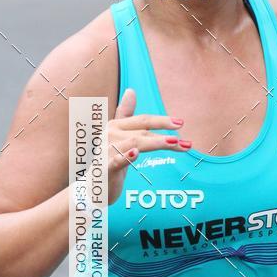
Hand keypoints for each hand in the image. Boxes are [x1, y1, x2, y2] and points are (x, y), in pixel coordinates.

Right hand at [105, 88, 190, 204]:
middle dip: (165, 134)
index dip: (162, 120)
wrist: (92, 186)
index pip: (142, 120)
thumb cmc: (108, 159)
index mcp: (115, 126)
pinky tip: (136, 153)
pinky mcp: (104, 168)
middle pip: (142, 131)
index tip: (181, 123)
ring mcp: (106, 151)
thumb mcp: (118, 135)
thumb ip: (124, 113)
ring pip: (134, 143)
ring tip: (174, 143)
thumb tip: (131, 90)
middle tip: (185, 139)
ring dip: (155, 142)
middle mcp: (110, 135)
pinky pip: (116, 161)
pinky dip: (126, 157)